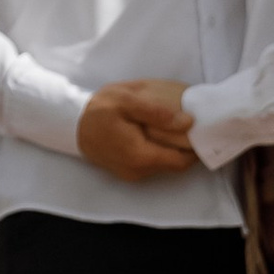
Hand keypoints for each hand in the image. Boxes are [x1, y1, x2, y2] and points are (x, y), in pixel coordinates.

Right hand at [77, 81, 197, 181]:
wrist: (70, 124)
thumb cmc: (98, 109)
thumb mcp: (126, 100)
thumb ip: (157, 112)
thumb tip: (188, 122)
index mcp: (140, 156)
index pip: (181, 161)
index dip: (197, 148)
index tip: (204, 131)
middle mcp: (138, 171)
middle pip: (175, 164)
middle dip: (187, 148)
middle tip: (194, 126)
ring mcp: (132, 173)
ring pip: (164, 165)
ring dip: (173, 149)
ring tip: (177, 128)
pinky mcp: (127, 170)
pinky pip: (152, 164)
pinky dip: (160, 151)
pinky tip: (158, 134)